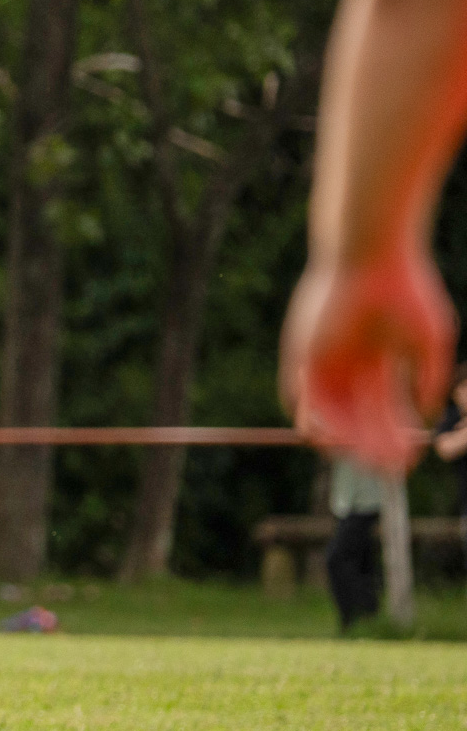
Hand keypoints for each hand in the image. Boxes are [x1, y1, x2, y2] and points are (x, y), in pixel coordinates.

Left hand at [280, 248, 454, 469]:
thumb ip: (429, 380)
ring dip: (344, 441)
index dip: (395, 437)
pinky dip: (315, 422)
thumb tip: (426, 418)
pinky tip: (333, 441)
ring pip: (328, 414)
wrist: (371, 258)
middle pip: (357, 418)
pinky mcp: (302, 356)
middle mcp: (350, 366)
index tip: (408, 461)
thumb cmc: (408, 293)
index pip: (384, 410)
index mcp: (379, 361)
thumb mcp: (430, 342)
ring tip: (363, 462)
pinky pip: (300, 398)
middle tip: (387, 472)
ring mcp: (324, 362)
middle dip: (372, 446)